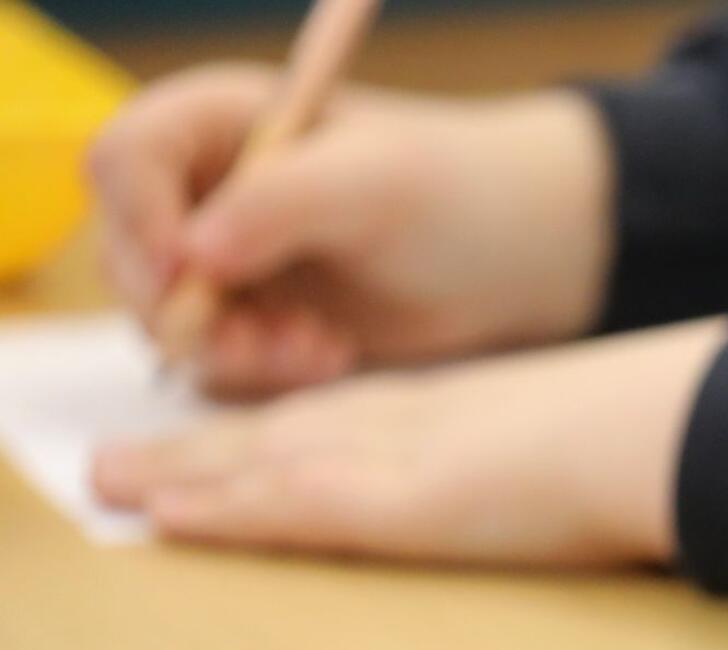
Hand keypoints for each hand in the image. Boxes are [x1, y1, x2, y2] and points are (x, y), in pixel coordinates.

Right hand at [87, 65, 611, 396]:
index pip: (125, 157)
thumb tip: (192, 250)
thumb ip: (280, 200)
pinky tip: (331, 358)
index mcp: (224, 122)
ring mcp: (228, 259)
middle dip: (187, 309)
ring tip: (319, 350)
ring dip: (232, 350)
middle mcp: (209, 187)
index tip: (187, 275)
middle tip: (267, 341)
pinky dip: (262, 371)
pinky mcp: (258, 318)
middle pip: (128, 252)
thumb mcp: (379, 183)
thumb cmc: (462, 195)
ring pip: (168, 319)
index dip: (139, 218)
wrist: (525, 258)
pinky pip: (218, 360)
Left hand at [88, 318, 725, 565]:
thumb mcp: (605, 450)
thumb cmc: (671, 437)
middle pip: (289, 430)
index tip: (226, 444)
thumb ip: (575, 470)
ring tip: (111, 486)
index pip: (349, 415)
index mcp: (472, 410)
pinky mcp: (402, 500)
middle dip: (204, 450)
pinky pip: (289, 503)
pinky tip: (166, 519)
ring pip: (266, 459)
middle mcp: (421, 420)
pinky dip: (223, 509)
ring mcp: (408, 454)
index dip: (278, 430)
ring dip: (183, 474)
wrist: (686, 427)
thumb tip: (596, 490)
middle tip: (122, 465)